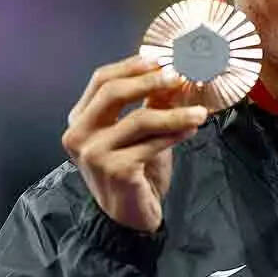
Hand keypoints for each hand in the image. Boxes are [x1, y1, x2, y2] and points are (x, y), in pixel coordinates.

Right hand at [61, 55, 208, 232]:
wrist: (129, 216)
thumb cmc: (134, 171)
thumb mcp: (141, 132)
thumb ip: (150, 104)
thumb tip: (173, 74)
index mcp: (80, 119)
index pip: (101, 80)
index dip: (132, 66)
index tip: (161, 60)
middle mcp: (78, 134)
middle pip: (113, 92)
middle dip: (150, 81)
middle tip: (179, 77)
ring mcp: (93, 153)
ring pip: (139, 119)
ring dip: (174, 113)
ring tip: (199, 112)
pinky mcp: (114, 169)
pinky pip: (151, 144)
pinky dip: (175, 134)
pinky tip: (191, 129)